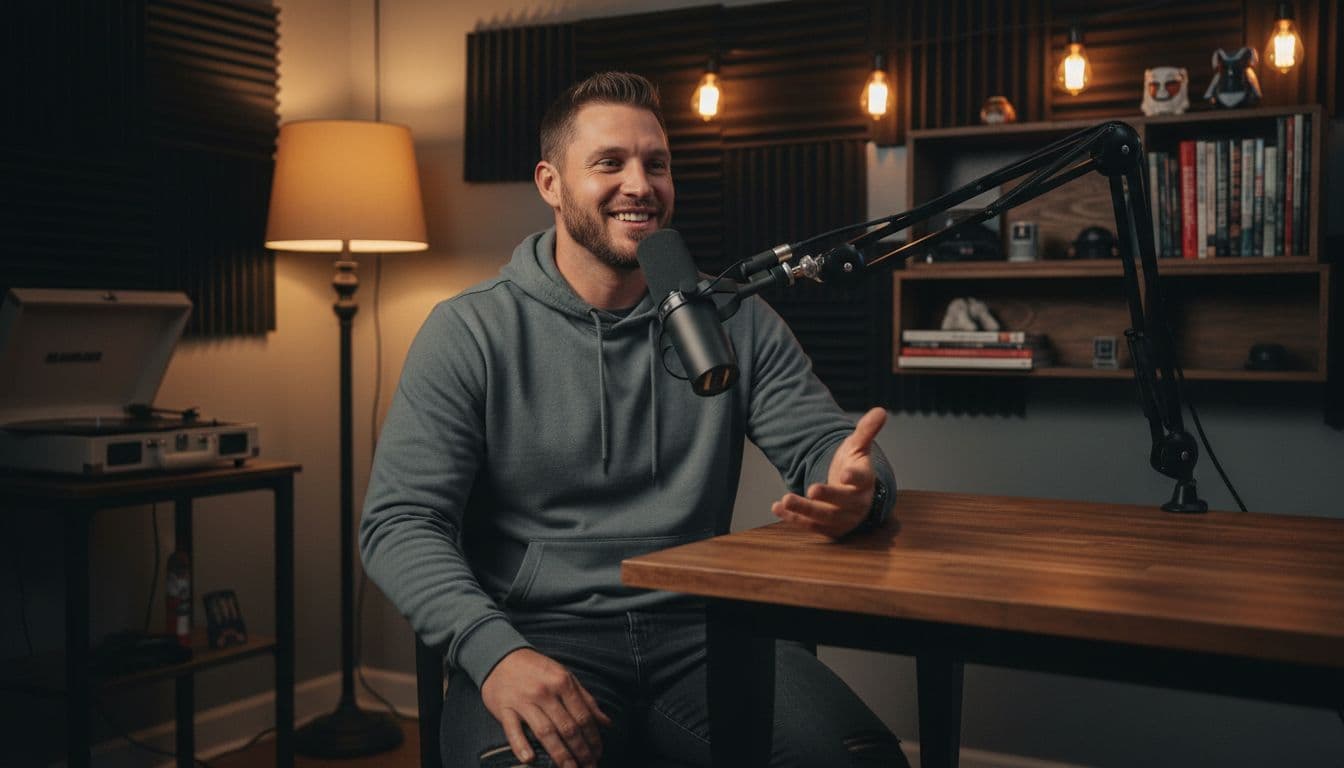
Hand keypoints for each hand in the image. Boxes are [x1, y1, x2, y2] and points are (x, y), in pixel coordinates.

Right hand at [480, 648, 612, 766]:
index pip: (583, 716)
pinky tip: (529, 759)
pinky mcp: (504, 708)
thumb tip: (606, 723)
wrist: (500, 657)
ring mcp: (523, 701)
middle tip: (589, 767)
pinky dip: (520, 745)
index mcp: (562, 682)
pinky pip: (513, 729)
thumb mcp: (564, 676)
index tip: (598, 753)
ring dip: (560, 755)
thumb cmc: (536, 669)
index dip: (593, 738)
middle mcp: (545, 692)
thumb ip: (586, 699)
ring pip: (545, 732)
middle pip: (567, 727)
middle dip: (581, 751)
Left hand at [772, 407, 886, 538]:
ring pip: (824, 518)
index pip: (861, 479)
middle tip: (811, 489)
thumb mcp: (858, 448)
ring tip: (785, 499)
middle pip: (842, 503)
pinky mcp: (829, 530)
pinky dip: (793, 518)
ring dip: (804, 510)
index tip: (843, 474)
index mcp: (865, 482)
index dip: (853, 477)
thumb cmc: (854, 468)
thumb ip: (866, 431)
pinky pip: (810, 526)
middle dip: (827, 497)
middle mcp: (856, 504)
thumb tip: (881, 410)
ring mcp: (843, 519)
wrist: (853, 495)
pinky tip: (777, 507)